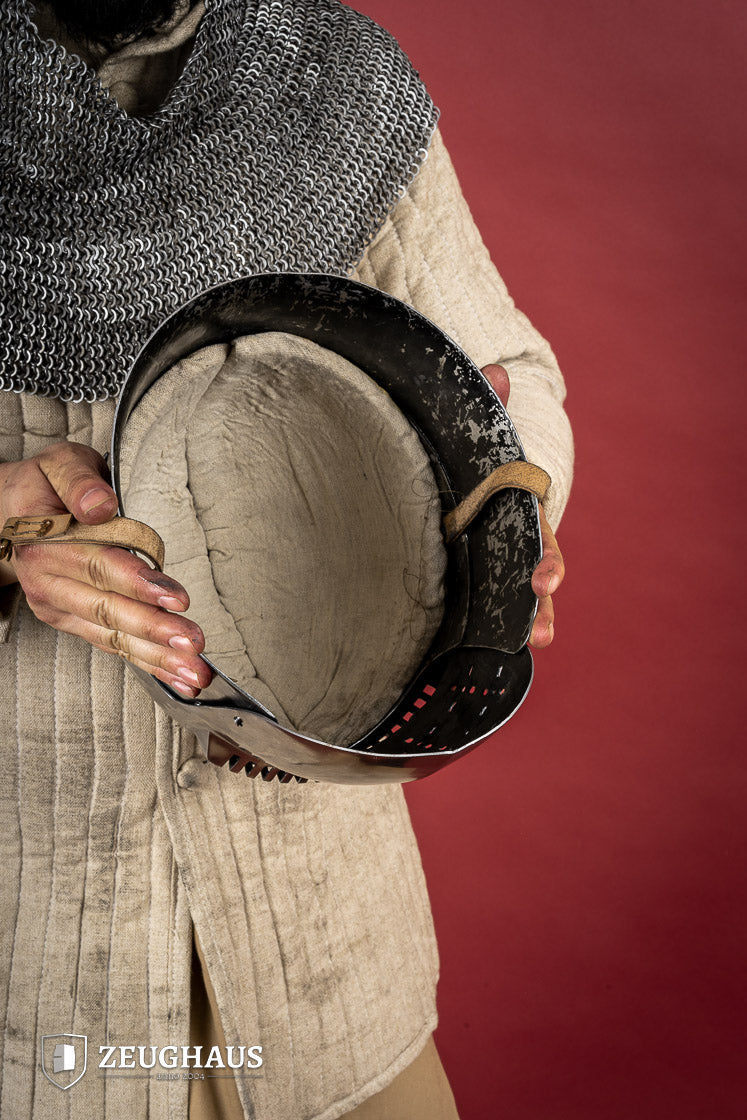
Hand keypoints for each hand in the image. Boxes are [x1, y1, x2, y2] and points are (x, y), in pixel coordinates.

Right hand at [0, 441, 211, 696]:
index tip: (177, 598)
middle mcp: (50, 583)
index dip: (139, 584)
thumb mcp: (60, 464)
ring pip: (113, 637)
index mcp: (47, 544)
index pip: (99, 566)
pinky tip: (179, 677)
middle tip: (194, 643)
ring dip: (158, 658)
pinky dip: (149, 664)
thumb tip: (100, 504)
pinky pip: (114, 646)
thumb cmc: (47, 485)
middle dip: (155, 631)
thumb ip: (80, 481)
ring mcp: (60, 607)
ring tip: (196, 671)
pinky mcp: (74, 621)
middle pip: (109, 610)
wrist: (13, 511)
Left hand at [481, 364, 564, 647]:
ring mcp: (487, 567)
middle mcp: (511, 547)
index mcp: (520, 516)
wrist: (460, 477)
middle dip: (539, 609)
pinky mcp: (459, 582)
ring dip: (517, 625)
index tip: (544, 581)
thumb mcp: (481, 435)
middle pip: (532, 583)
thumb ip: (490, 409)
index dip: (546, 563)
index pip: (541, 541)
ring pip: (507, 601)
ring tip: (525, 650)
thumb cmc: (475, 458)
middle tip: (540, 635)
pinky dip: (468, 632)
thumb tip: (495, 373)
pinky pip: (467, 609)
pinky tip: (461, 658)